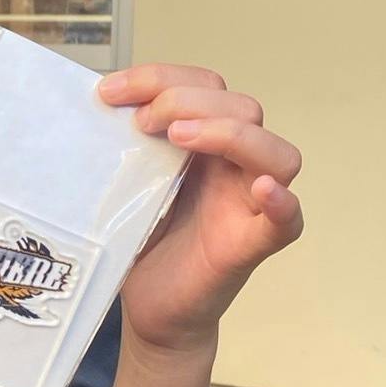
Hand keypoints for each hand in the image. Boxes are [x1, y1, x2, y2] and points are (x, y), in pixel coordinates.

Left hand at [96, 63, 304, 356]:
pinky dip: (282, 201)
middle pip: (242, 108)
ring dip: (229, 133)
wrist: (150, 308)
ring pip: (277, 152)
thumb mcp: (128, 181)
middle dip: (187, 101)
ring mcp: (252, 203)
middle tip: (142, 123)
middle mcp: (236, 165)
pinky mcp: (255, 243)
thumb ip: (127, 144)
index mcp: (207, 141)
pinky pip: (287, 220)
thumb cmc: (142, 241)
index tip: (109, 92)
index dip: (159, 78)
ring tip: (179, 138)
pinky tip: (262, 189)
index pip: (204, 86)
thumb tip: (98, 100)